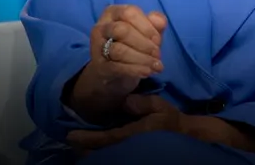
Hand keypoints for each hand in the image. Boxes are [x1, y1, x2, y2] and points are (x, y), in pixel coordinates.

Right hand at [65, 5, 167, 118]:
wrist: (116, 72)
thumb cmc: (134, 45)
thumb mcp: (147, 32)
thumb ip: (156, 23)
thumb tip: (160, 21)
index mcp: (113, 12)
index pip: (129, 13)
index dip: (146, 27)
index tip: (158, 40)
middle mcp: (102, 27)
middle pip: (122, 30)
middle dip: (144, 43)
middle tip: (158, 54)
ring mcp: (97, 47)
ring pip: (118, 50)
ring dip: (141, 58)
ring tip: (156, 66)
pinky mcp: (98, 66)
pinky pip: (116, 67)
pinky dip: (135, 70)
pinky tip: (147, 72)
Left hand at [66, 94, 183, 153]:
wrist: (184, 135)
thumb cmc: (170, 121)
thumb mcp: (159, 107)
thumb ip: (143, 104)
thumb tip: (126, 101)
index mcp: (131, 134)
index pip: (104, 138)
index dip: (86, 137)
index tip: (71, 135)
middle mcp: (127, 145)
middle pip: (99, 151)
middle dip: (84, 147)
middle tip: (72, 140)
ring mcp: (129, 151)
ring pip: (104, 154)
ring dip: (91, 149)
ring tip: (81, 144)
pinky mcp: (132, 151)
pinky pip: (111, 153)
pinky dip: (101, 150)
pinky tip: (97, 147)